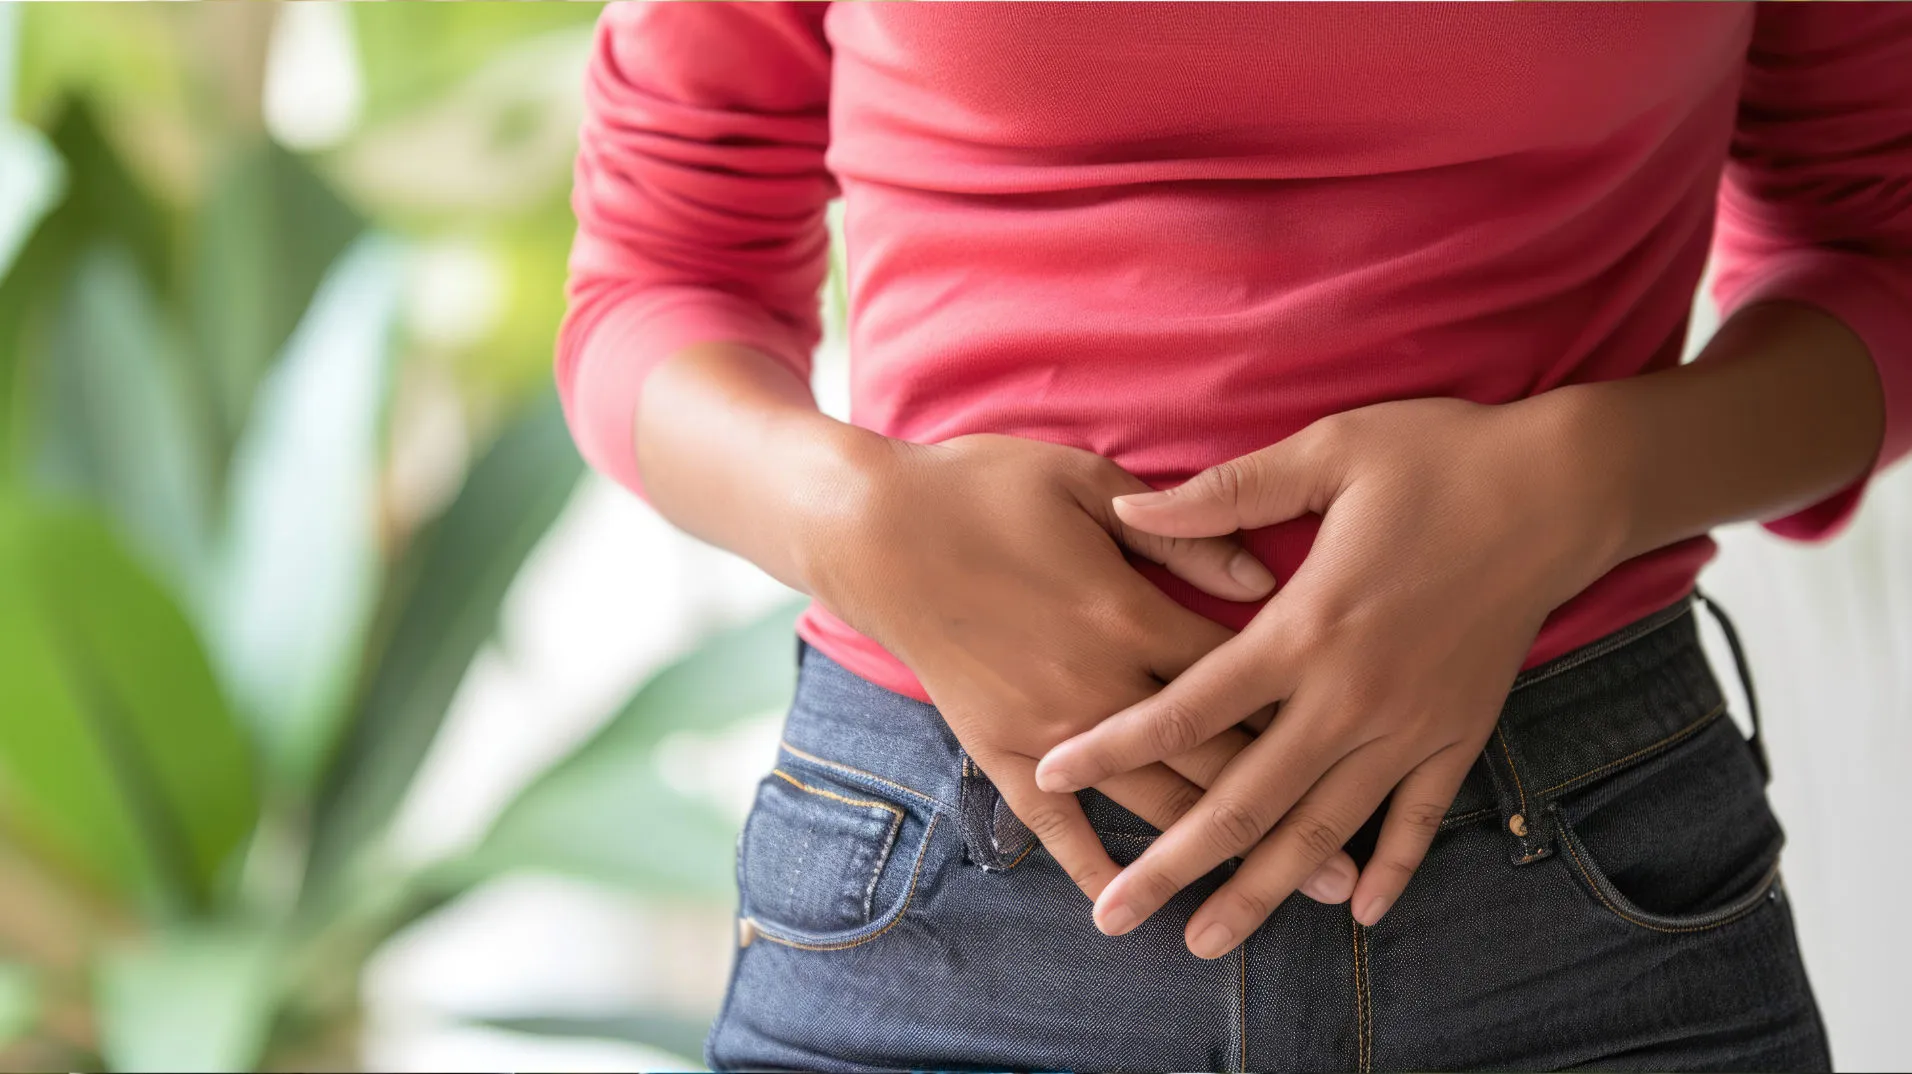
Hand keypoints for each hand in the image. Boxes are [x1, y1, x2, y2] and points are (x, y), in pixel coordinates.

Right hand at [794, 432, 1360, 902]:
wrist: (873, 529)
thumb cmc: (985, 487)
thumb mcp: (1087, 480)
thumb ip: (1181, 533)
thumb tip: (1265, 580)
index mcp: (1131, 612)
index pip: (1242, 677)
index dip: (1305, 712)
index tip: (1359, 740)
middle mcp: (1101, 685)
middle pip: (1216, 761)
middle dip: (1288, 813)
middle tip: (1348, 872)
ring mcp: (1049, 727)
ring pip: (1150, 802)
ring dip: (1214, 856)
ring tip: (1275, 900)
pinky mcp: (997, 748)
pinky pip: (1054, 823)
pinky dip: (1092, 866)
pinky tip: (1128, 908)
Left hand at [1034, 396, 1622, 953]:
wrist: (1563, 486)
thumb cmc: (1437, 457)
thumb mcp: (1325, 452)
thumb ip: (1223, 494)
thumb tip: (1130, 509)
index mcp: (1303, 627)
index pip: (1187, 705)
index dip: (1114, 742)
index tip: (1052, 773)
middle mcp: (1350, 693)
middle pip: (1244, 799)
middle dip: (1173, 864)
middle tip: (1116, 917)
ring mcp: (1409, 723)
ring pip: (1322, 829)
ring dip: (1263, 891)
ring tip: (1208, 941)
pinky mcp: (1461, 731)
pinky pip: (1419, 817)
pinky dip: (1389, 867)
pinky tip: (1357, 912)